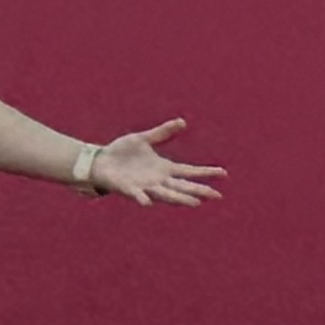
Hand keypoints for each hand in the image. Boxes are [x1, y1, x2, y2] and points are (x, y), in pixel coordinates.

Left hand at [83, 121, 224, 209]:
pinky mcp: (129, 189)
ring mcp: (145, 186)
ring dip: (180, 198)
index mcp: (164, 168)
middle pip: (183, 186)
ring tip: (195, 203)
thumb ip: (162, 132)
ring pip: (166, 194)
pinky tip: (147, 202)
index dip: (206, 172)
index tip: (224, 174)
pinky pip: (137, 195)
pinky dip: (142, 198)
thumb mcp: (144, 138)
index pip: (190, 171)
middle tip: (217, 196)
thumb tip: (183, 122)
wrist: (100, 162)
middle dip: (199, 190)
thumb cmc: (122, 152)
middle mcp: (158, 180)